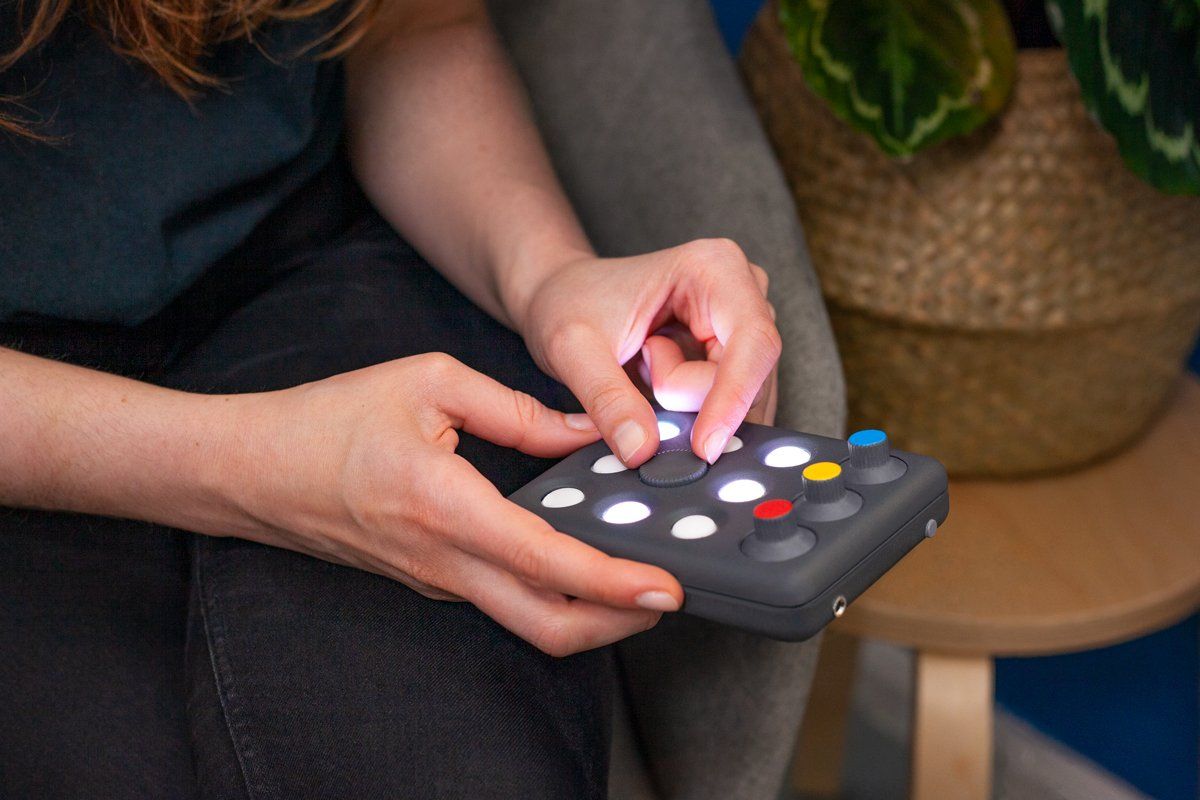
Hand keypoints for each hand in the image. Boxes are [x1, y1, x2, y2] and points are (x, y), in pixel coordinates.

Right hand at [229, 353, 683, 655]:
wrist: (253, 470)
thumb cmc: (330, 420)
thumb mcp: (428, 382)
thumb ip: (516, 409)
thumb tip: (584, 431)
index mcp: (445, 506)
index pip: (547, 561)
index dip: (615, 581)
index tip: (666, 586)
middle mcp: (443, 560)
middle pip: (548, 625)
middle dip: (619, 623)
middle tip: (668, 595)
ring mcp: (435, 579)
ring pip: (528, 620)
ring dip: (590, 610)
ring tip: (637, 576)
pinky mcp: (430, 579)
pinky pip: (503, 599)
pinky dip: (553, 592)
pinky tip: (579, 558)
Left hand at [518, 239, 780, 465]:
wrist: (563, 298)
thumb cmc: (568, 305)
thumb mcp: (572, 349)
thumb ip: (607, 398)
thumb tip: (642, 451)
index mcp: (715, 267)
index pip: (752, 342)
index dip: (734, 398)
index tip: (705, 448)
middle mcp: (744, 292)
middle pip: (747, 378)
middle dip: (691, 399)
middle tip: (639, 366)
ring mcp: (744, 327)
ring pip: (740, 400)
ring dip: (686, 405)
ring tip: (644, 364)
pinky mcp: (737, 358)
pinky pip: (731, 410)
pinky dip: (692, 414)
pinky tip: (658, 385)